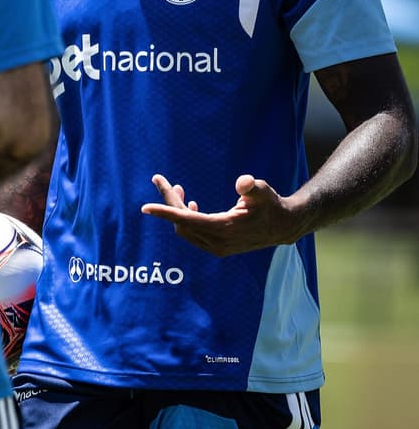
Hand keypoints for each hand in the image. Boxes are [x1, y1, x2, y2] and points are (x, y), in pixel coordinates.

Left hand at [140, 173, 295, 256]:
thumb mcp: (263, 191)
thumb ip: (252, 187)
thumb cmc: (271, 205)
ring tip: (177, 189)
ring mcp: (217, 248)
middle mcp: (218, 242)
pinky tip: (189, 205)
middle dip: (169, 203)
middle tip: (161, 180)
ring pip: (185, 230)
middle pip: (181, 224)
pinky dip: (185, 220)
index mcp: (224, 229)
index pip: (186, 222)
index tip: (145, 208)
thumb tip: (242, 183)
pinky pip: (193, 235)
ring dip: (176, 211)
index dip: (165, 212)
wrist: (283, 227)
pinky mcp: (218, 248)